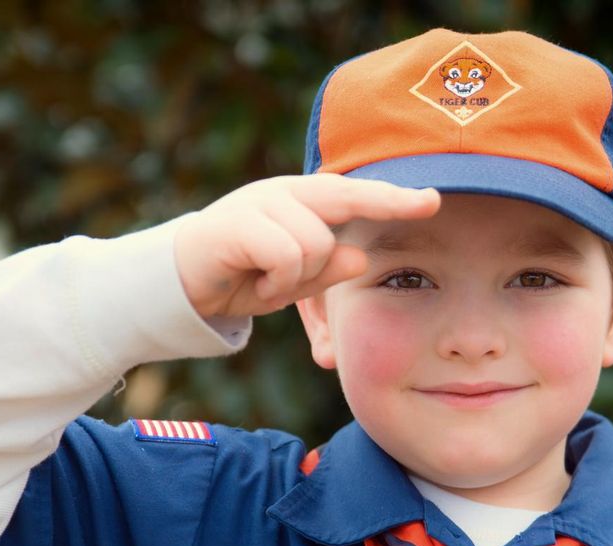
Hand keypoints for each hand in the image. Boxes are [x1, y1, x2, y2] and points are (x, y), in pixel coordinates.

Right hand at [174, 174, 439, 318]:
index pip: (354, 194)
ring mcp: (260, 203)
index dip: (393, 197)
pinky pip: (286, 253)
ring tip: (271, 285)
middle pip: (345, 196)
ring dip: (298, 278)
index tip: (434, 200)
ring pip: (315, 241)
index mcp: (300, 203)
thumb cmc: (240, 279)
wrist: (178, 286)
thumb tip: (360, 257)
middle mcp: (284, 193)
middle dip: (389, 201)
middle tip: (429, 203)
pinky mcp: (238, 222)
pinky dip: (277, 281)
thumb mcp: (292, 282)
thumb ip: (325, 270)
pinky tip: (258, 286)